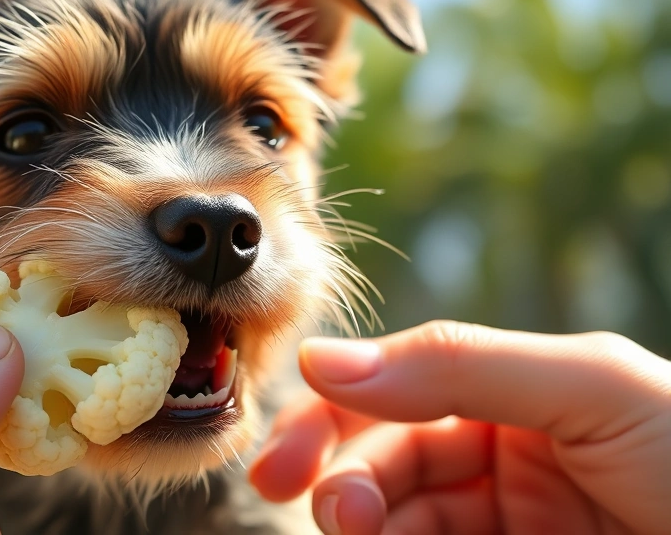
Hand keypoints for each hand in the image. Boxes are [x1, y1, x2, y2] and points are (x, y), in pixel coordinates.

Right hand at [250, 321, 670, 534]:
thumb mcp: (592, 387)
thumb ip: (459, 365)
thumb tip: (323, 360)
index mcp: (513, 399)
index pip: (396, 398)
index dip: (331, 422)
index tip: (283, 459)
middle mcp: (500, 460)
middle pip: (387, 465)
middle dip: (349, 484)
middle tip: (336, 512)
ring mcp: (505, 526)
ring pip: (400, 524)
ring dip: (367, 527)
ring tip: (360, 532)